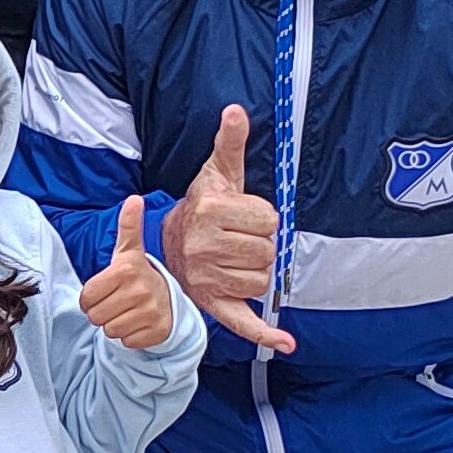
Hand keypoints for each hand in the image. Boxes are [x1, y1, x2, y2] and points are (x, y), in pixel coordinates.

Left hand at [80, 195, 177, 349]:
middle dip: (101, 312)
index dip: (90, 298)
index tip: (104, 291)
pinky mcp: (156, 332)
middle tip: (116, 303)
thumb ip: (127, 226)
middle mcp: (140, 291)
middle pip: (96, 317)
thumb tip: (134, 198)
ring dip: (114, 325)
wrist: (169, 299)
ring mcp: (150, 313)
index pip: (86, 297)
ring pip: (110, 331)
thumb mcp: (129, 250)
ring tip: (126, 312)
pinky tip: (138, 322)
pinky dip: (129, 336)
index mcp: (126, 270)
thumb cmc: (138, 275)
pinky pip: (126, 342)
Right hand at [158, 102, 293, 354]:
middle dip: (260, 246)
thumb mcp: (215, 174)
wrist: (166, 246)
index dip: (263, 219)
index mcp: (211, 213)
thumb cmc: (200, 208)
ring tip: (235, 261)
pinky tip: (285, 342)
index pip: (268, 221)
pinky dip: (266, 335)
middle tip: (238, 241)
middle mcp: (206, 247)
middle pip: (267, 252)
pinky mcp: (213, 305)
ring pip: (261, 282)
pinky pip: (243, 323)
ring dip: (257, 273)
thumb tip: (236, 110)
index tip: (244, 218)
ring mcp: (208, 279)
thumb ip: (229, 143)